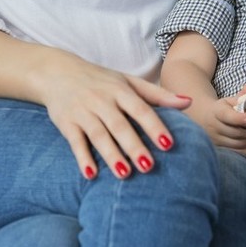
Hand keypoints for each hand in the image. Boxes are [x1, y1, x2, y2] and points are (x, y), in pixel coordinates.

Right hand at [39, 55, 190, 181]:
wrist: (57, 72)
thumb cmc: (100, 79)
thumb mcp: (127, 81)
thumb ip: (158, 94)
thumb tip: (188, 102)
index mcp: (119, 90)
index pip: (139, 108)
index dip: (153, 126)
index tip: (168, 144)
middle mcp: (101, 99)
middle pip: (119, 124)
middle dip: (133, 145)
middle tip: (149, 166)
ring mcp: (82, 111)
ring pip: (98, 134)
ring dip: (111, 154)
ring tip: (124, 174)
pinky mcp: (66, 123)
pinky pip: (75, 141)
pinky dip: (82, 157)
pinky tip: (91, 174)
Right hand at [205, 85, 245, 154]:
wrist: (206, 119)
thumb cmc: (223, 109)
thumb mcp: (231, 100)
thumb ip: (243, 95)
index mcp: (216, 111)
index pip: (227, 116)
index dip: (239, 119)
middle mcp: (214, 127)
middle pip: (237, 132)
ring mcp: (216, 141)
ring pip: (239, 144)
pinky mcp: (220, 150)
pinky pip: (238, 153)